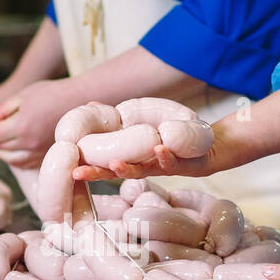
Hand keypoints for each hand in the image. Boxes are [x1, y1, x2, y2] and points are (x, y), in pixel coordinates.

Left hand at [0, 79, 74, 168]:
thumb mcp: (22, 96)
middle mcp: (29, 143)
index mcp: (21, 125)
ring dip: (2, 149)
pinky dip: (15, 156)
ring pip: (10, 159)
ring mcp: (39, 153)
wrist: (79, 102)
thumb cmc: (52, 94)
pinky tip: (17, 144)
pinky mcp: (45, 157)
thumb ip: (2, 110)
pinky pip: (23, 163)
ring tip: (4, 136)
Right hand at [69, 101, 231, 182]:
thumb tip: (88, 104)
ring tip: (114, 164)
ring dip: (128, 168)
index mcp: (131, 157)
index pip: (104, 163)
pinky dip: (164, 155)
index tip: (69, 168)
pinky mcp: (183, 163)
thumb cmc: (172, 137)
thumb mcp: (142, 123)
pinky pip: (172, 161)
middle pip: (117, 171)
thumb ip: (117, 119)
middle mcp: (143, 165)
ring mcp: (162, 165)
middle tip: (78, 173)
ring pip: (142, 170)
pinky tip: (158, 149)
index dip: (87, 167)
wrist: (209, 148)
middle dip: (98, 174)